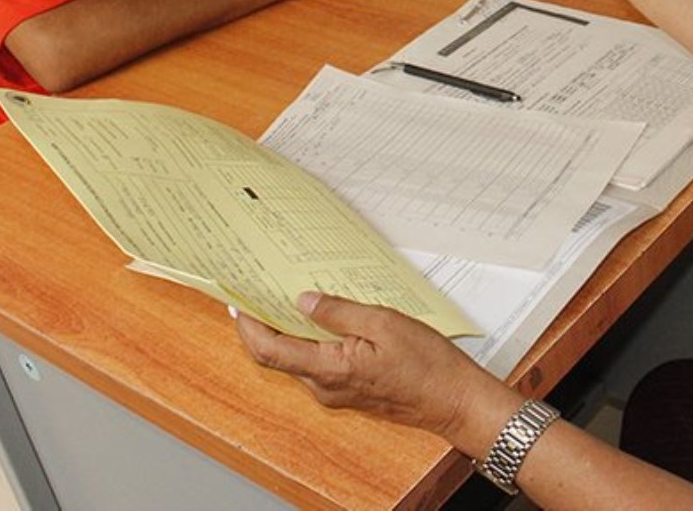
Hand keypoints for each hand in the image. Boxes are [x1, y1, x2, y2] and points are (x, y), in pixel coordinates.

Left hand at [235, 292, 503, 443]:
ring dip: (290, 333)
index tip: (239, 303)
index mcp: (330, 369)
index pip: (271, 351)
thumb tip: (304, 301)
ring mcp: (337, 392)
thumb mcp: (383, 323)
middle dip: (265, 326)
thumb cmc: (426, 365)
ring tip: (293, 299)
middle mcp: (327, 387)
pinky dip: (312, 342)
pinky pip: (319, 365)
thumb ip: (340, 312)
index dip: (249, 328)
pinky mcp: (350, 391)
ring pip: (299, 360)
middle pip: (279, 357)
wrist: (453, 399)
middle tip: (261, 293)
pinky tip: (324, 320)